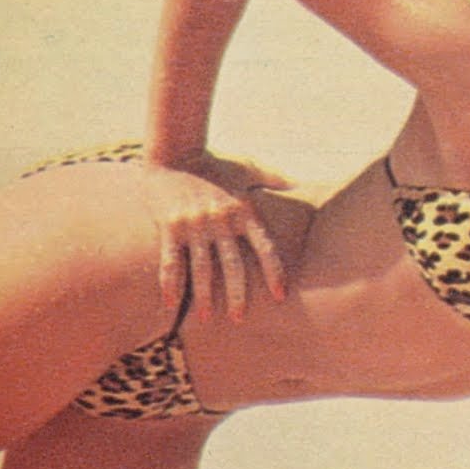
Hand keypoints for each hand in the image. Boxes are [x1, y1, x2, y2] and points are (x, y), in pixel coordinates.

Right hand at [142, 152, 292, 322]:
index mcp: (243, 210)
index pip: (264, 246)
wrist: (175, 150)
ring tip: (206, 318)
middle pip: (233, 265)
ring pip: (202, 269)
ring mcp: (195, 225)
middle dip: (236, 294)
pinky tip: (170, 303)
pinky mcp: (170, 227)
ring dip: (203, 296)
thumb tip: (298, 184)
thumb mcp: (246, 167)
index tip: (279, 295)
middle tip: (239, 318)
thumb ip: (272, 178)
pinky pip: (171, 261)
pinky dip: (171, 283)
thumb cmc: (214, 163)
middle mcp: (221, 221)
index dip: (274, 271)